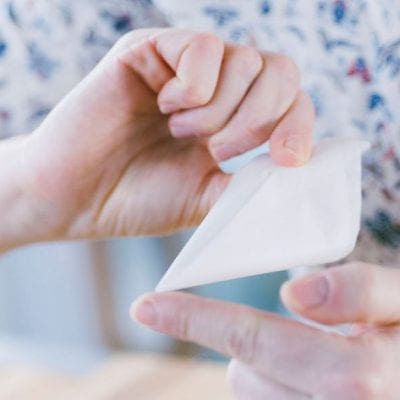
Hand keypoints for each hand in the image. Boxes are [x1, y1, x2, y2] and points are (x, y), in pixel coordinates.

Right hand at [4, 28, 313, 249]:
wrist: (78, 196)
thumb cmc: (139, 199)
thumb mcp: (208, 199)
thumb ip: (251, 184)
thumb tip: (294, 174)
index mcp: (232, 122)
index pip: (292, 102)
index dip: (298, 127)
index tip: (285, 160)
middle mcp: (216, 89)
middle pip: (281, 72)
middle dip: (260, 118)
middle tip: (221, 149)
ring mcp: (186, 67)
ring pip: (246, 60)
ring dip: (221, 110)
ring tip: (182, 133)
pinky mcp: (153, 50)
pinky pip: (203, 48)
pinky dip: (194, 87)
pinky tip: (167, 108)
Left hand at [132, 263, 399, 398]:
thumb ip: (361, 291)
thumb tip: (294, 294)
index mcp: (361, 378)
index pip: (255, 340)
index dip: (196, 319)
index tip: (144, 305)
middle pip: (245, 376)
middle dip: (255, 345)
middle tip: (303, 330)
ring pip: (253, 394)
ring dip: (270, 372)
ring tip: (316, 361)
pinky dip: (277, 389)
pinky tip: (311, 380)